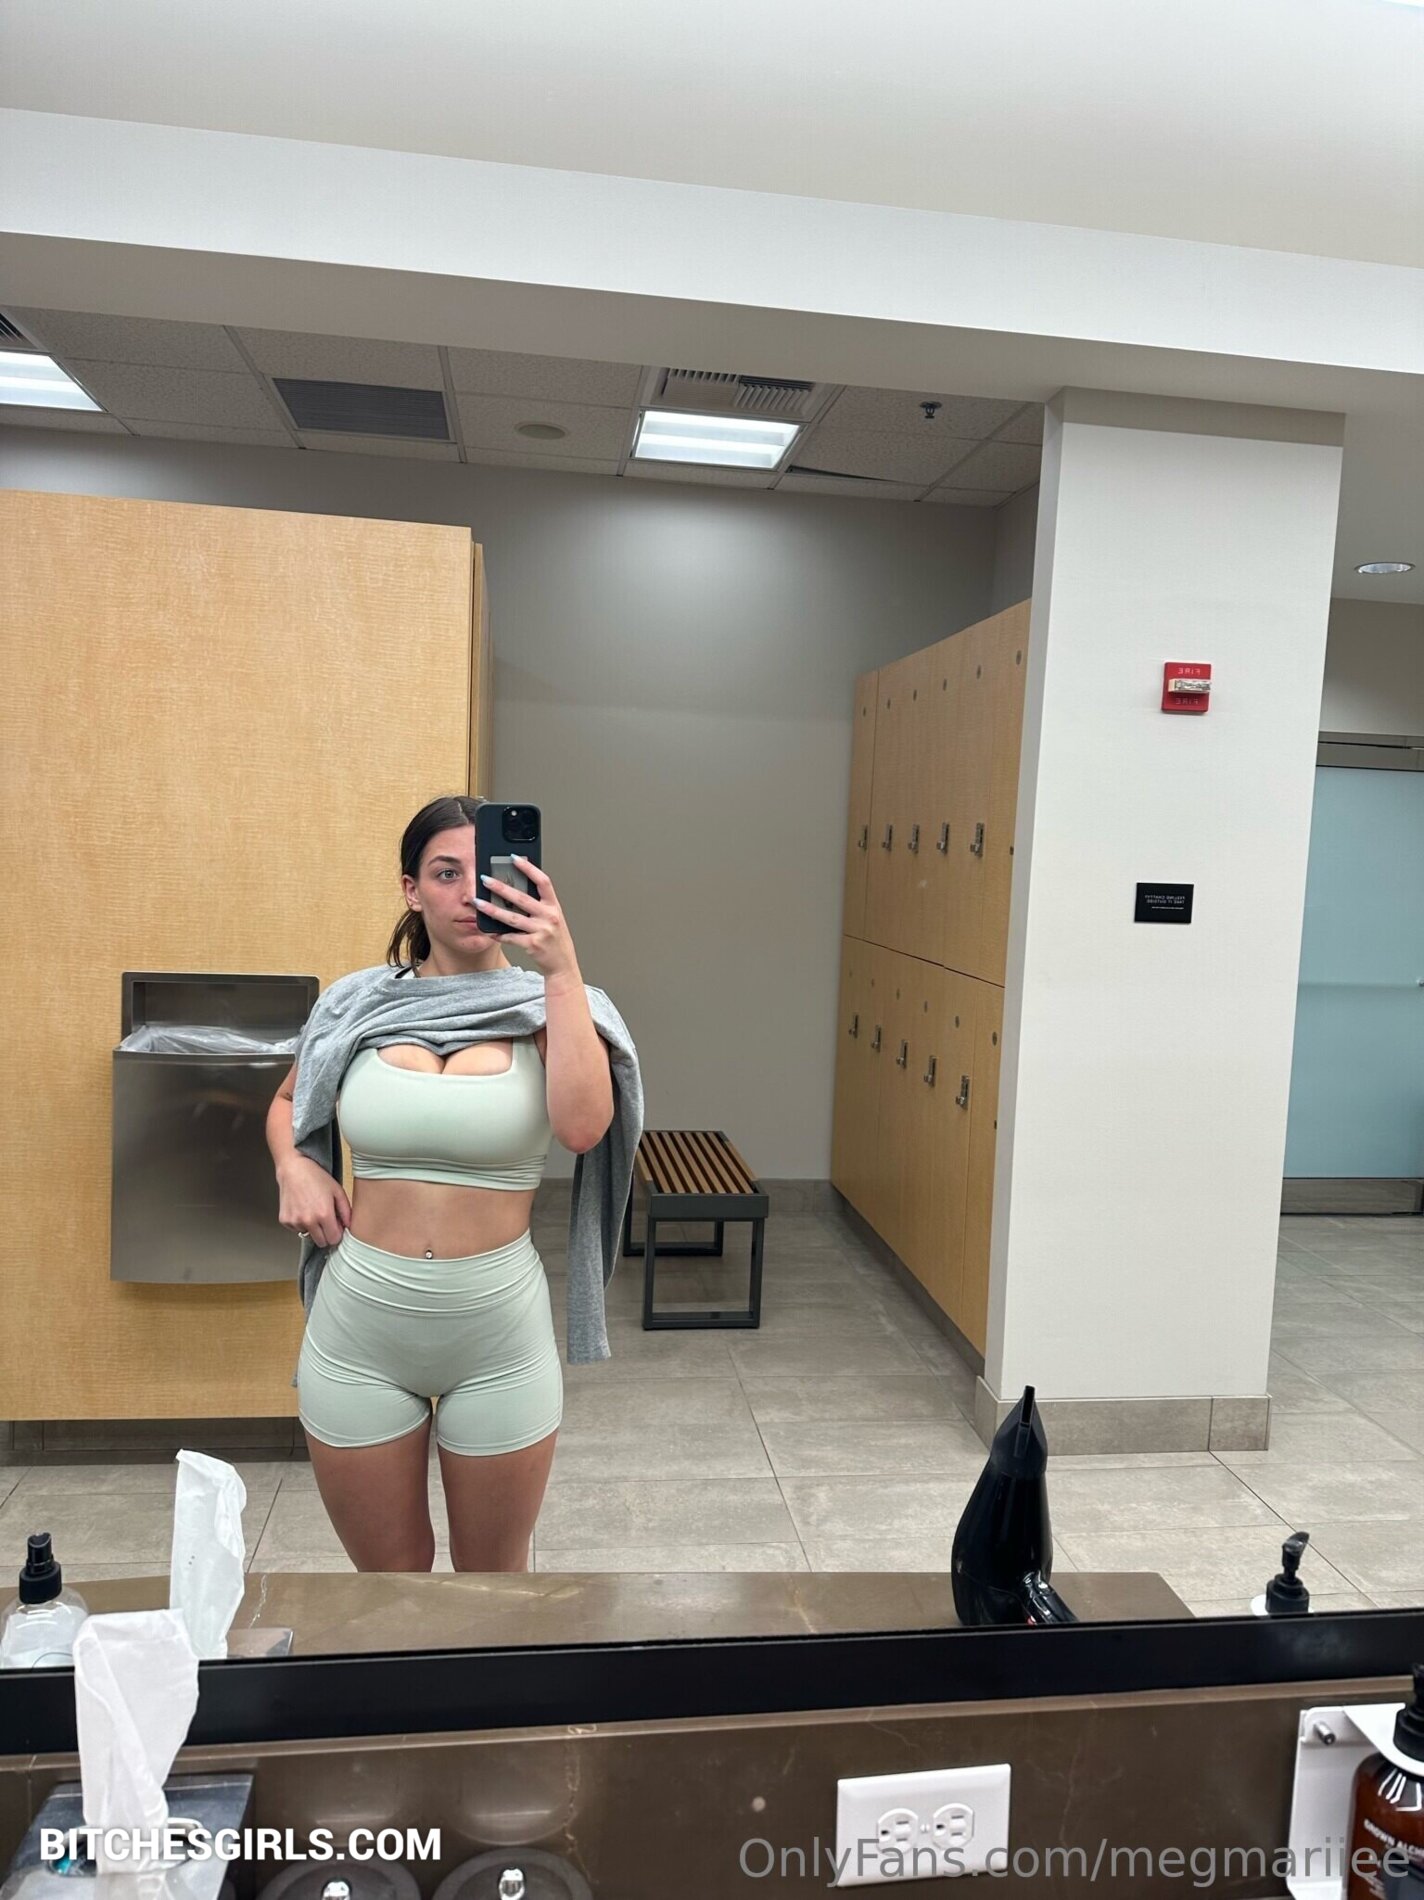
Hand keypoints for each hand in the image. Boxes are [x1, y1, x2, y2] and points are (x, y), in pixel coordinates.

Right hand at [277, 1156, 351, 1248]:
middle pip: (321, 1242)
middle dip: (326, 1234)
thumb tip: (349, 1226)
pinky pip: (296, 1229)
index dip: (337, 1234)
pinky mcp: (285, 1220)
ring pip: (308, 1236)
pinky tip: (302, 1208)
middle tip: (325, 1221)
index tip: (336, 1227)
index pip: (334, 1239)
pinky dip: (300, 1223)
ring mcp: (295, 1221)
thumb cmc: (316, 1177)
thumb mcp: (337, 1191)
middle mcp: (308, 1221)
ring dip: (312, 1228)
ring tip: (312, 1210)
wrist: (294, 1169)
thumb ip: (346, 1211)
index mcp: (324, 1214)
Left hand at [474, 855, 579, 981]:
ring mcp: (541, 931)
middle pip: (522, 898)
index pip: (543, 882)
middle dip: (501, 887)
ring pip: (512, 918)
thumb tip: (514, 889)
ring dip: (492, 910)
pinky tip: (488, 931)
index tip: (514, 858)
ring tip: (479, 903)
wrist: (562, 964)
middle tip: (485, 879)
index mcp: (554, 906)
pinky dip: (498, 934)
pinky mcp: (533, 945)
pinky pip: (511, 938)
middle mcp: (549, 917)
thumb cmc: (555, 939)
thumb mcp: (552, 918)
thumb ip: (538, 904)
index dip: (529, 868)